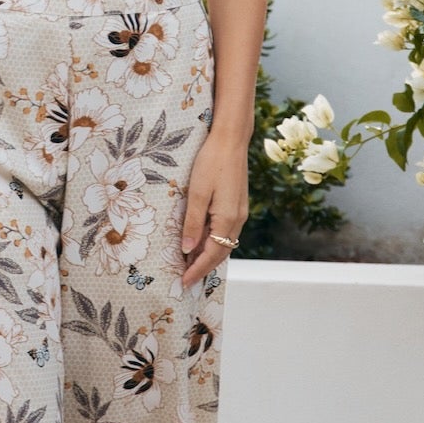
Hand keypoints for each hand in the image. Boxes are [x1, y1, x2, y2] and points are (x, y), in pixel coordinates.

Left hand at [180, 131, 249, 289]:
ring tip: (190, 264)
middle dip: (203, 268)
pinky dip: (214, 243)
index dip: (196, 269)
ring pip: (224, 244)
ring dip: (208, 256)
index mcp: (227, 219)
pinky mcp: (238, 205)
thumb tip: (187, 250)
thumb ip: (192, 223)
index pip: (211, 254)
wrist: (230, 140)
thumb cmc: (211, 163)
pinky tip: (201, 242)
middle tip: (185, 279)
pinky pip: (226, 233)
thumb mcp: (197, 193)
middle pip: (220, 253)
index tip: (183, 282)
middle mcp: (237, 220)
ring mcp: (240, 213)